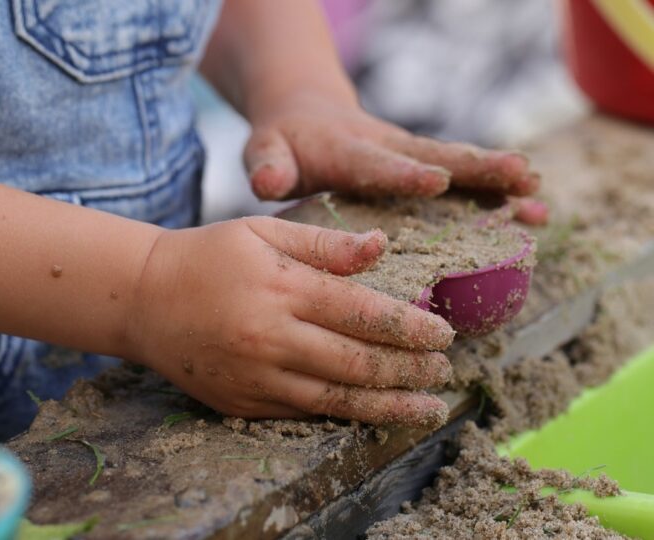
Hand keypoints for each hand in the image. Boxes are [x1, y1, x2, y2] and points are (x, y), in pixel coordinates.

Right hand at [126, 217, 454, 427]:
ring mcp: (256, 376)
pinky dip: (345, 416)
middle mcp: (272, 337)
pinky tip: (374, 414)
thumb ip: (325, 243)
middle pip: (359, 363)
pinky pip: (304, 414)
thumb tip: (382, 246)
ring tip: (428, 407)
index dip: (411, 327)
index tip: (444, 334)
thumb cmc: (209, 256)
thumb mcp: (263, 231)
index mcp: (282, 287)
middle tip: (442, 369)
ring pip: (338, 400)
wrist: (144, 299)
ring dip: (390, 406)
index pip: (364, 313)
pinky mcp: (242, 402)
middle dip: (410, 370)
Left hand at [244, 92, 547, 224]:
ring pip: (458, 166)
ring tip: (539, 196)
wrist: (307, 113)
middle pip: (436, 156)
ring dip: (498, 181)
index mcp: (347, 151)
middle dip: (477, 168)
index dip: (404, 174)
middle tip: (520, 176)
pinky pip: (462, 179)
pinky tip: (532, 210)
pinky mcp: (421, 165)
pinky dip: (496, 192)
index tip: (437, 180)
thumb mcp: (266, 150)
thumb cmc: (284, 142)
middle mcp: (387, 149)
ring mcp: (409, 156)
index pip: (376, 164)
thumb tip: (268, 182)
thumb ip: (268, 165)